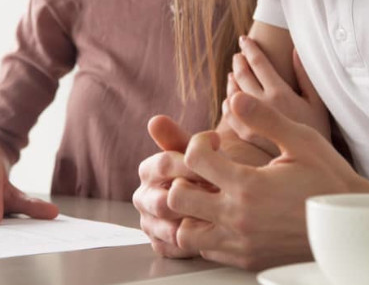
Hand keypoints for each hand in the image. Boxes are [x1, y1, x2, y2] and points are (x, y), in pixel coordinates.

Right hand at [132, 116, 209, 258]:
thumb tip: (155, 120)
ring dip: (195, 221)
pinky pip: (172, 247)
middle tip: (222, 196)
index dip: (193, 164)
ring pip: (168, 227)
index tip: (219, 161)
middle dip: (195, 199)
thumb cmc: (212, 170)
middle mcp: (144, 197)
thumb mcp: (200, 152)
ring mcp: (150, 222)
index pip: (164, 165)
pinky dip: (193, 242)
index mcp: (149, 170)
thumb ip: (179, 138)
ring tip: (220, 215)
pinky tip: (213, 232)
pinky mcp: (160, 244)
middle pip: (162, 200)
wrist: (225, 195)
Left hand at [168, 95, 368, 269]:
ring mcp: (240, 243)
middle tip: (202, 169)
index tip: (214, 142)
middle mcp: (238, 218)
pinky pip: (205, 250)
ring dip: (188, 210)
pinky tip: (221, 214)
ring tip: (208, 193)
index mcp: (248, 186)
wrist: (353, 226)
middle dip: (182, 177)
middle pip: (177, 197)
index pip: (195, 159)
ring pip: (184, 232)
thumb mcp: (301, 141)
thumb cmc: (328, 179)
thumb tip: (236, 97)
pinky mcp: (246, 259)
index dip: (198, 142)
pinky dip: (204, 232)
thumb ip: (264, 119)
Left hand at [222, 37, 330, 154]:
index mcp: (280, 94)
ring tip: (234, 72)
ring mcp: (251, 123)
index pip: (258, 63)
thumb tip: (294, 51)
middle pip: (242, 76)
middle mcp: (262, 106)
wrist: (313, 170)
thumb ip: (304, 76)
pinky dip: (227, 103)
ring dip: (232, 80)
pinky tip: (229, 99)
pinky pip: (229, 116)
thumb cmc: (320, 134)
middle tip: (238, 55)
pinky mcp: (246, 138)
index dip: (250, 49)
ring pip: (232, 94)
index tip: (244, 39)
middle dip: (239, 62)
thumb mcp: (317, 103)